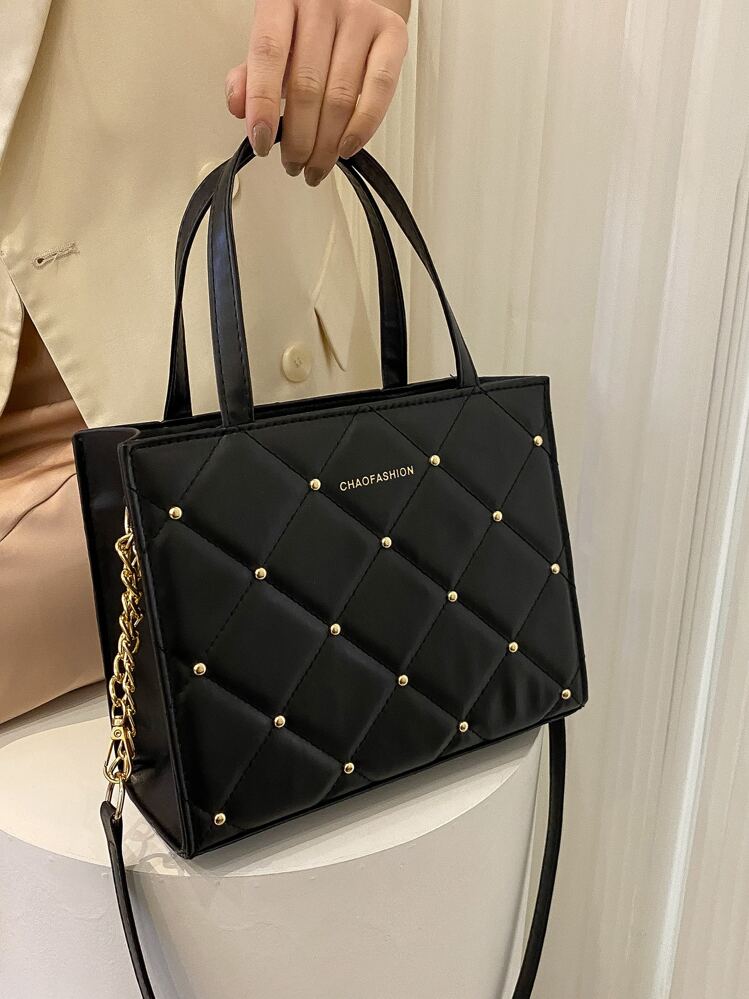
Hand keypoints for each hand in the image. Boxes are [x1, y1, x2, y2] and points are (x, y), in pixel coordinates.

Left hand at [225, 0, 408, 185]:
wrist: (352, 1)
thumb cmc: (308, 29)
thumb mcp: (273, 43)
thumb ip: (251, 74)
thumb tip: (238, 106)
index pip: (268, 54)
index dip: (262, 104)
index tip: (262, 143)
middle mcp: (322, 3)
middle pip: (307, 85)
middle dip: (299, 139)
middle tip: (294, 164)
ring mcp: (360, 16)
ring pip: (340, 96)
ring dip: (327, 144)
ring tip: (316, 165)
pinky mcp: (391, 33)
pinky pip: (379, 88)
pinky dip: (363, 126)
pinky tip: (347, 147)